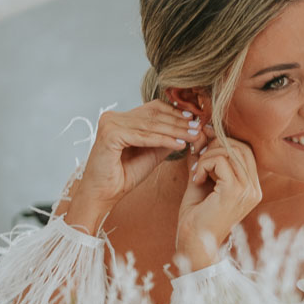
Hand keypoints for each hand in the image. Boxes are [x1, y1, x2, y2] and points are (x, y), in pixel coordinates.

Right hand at [64, 102, 198, 231]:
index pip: (153, 109)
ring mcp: (110, 124)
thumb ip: (166, 138)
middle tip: (200, 127)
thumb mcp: (152, 153)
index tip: (195, 120)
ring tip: (194, 136)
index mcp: (121, 118)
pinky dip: (164, 140)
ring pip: (151, 125)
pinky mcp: (110, 134)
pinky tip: (180, 144)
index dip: (176, 113)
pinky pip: (144, 137)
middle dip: (179, 122)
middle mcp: (113, 117)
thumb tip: (190, 127)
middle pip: (153, 115)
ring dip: (176, 130)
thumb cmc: (124, 175)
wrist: (104, 194)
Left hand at [175, 138, 261, 271]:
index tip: (202, 148)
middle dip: (215, 145)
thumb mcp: (201, 181)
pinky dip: (204, 164)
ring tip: (197, 172)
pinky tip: (196, 178)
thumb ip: (204, 159)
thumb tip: (201, 132)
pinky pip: (220, 161)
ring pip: (230, 151)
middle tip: (198, 157)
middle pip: (241, 147)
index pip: (245, 151)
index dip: (223, 143)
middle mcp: (254, 188)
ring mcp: (247, 190)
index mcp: (251, 187)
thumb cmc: (196, 217)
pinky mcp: (234, 191)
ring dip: (208, 155)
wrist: (193, 244)